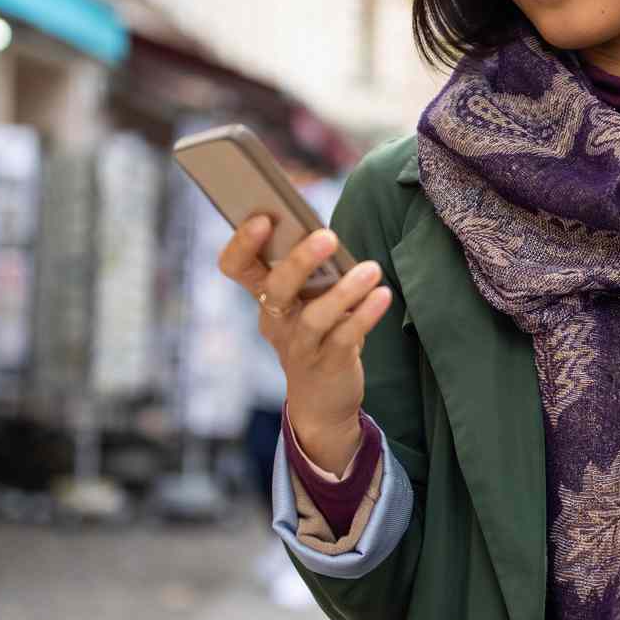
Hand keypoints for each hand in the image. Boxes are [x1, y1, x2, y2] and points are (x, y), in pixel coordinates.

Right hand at [217, 216, 393, 474]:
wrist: (322, 401)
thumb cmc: (317, 335)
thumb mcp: (307, 301)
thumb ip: (313, 271)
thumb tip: (326, 232)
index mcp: (264, 297)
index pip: (236, 267)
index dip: (243, 243)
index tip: (263, 217)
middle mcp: (275, 321)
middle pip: (276, 288)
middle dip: (300, 261)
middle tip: (328, 236)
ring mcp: (299, 346)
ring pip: (314, 317)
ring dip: (344, 291)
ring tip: (372, 269)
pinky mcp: (328, 365)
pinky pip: (345, 338)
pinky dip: (365, 316)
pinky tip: (383, 296)